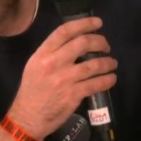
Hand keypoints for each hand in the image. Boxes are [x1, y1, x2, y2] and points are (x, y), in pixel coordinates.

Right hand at [8, 17, 117, 139]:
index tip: (97, 23)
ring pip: (93, 64)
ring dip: (107, 62)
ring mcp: (64, 79)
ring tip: (112, 63)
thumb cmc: (32, 90)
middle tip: (106, 46)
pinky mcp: (73, 95)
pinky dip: (107, 80)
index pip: (65, 31)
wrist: (28, 117)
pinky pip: (96, 84)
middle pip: (83, 43)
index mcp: (43, 54)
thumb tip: (74, 42)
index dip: (84, 24)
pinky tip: (111, 78)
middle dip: (100, 42)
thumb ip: (52, 53)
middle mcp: (54, 63)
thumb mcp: (35, 65)